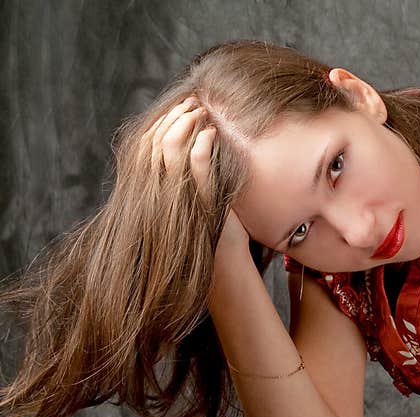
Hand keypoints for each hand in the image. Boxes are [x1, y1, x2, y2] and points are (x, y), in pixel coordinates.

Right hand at [142, 97, 250, 255]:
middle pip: (155, 141)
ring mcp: (178, 196)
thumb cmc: (211, 225)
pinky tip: (212, 133)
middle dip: (175, 116)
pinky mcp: (201, 200)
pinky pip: (196, 166)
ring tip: (203, 113)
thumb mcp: (193, 194)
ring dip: (187, 124)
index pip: (146, 144)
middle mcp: (160, 190)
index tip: (181, 105)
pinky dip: (202, 145)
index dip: (162, 121)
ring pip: (171, 149)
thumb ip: (184, 172)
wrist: (223, 259)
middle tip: (194, 103)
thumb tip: (187, 139)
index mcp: (154, 187)